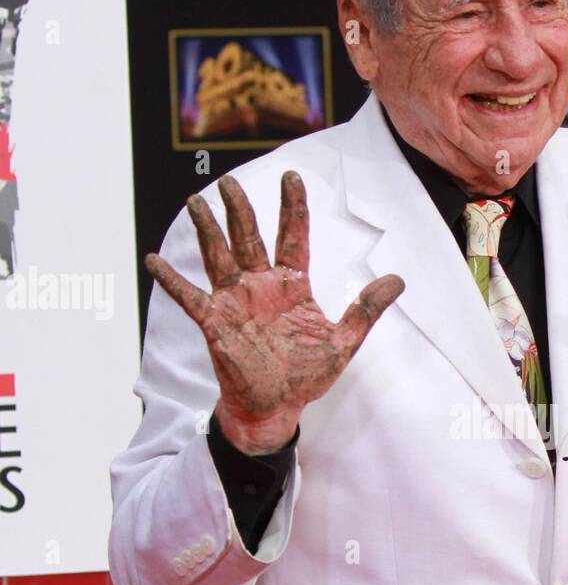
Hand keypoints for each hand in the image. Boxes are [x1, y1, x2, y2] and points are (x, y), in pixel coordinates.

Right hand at [145, 171, 403, 452]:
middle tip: (229, 180)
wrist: (277, 408)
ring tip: (195, 201)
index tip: (291, 177)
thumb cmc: (306, 376)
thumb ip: (366, 309)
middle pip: (249, 237)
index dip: (293, 207)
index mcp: (292, 285)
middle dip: (239, 208)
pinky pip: (189, 297)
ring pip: (219, 255)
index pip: (293, 236)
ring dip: (207, 228)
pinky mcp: (215, 322)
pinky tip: (154, 261)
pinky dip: (172, 280)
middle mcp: (261, 286)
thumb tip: (398, 279)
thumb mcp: (343, 341)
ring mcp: (235, 301)